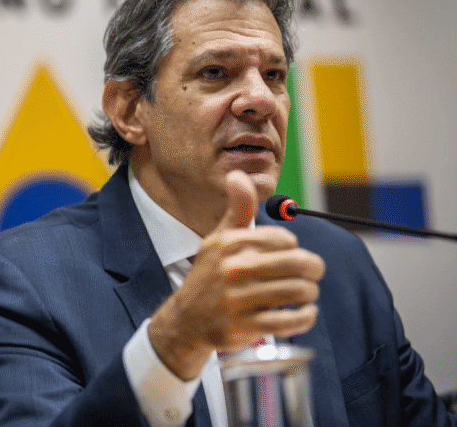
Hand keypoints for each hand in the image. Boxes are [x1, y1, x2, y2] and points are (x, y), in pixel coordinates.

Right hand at [147, 170, 325, 380]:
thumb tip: (238, 175)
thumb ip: (238, 209)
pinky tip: (304, 313)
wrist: (187, 319)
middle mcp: (234, 269)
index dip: (293, 247)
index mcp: (231, 244)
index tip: (287, 255)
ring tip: (306, 294)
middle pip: (299, 264)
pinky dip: (305, 317)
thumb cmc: (210, 275)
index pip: (285, 239)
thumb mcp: (219, 239)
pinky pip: (290, 321)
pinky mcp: (245, 326)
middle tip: (312, 274)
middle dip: (313, 269)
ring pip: (298, 292)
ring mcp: (239, 299)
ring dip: (310, 294)